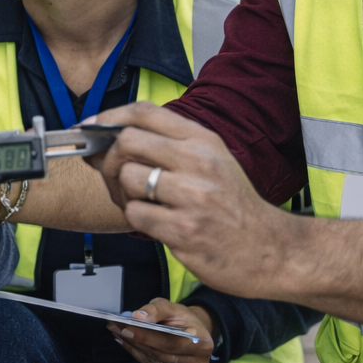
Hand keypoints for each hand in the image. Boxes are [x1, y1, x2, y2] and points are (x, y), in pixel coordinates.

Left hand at [86, 102, 298, 299]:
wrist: (273, 250)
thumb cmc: (235, 207)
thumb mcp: (212, 162)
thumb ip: (166, 147)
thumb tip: (107, 139)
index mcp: (203, 140)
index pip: (144, 112)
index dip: (108, 117)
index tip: (89, 128)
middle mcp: (198, 162)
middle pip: (127, 141)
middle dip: (109, 160)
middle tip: (114, 177)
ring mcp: (192, 196)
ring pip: (128, 178)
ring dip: (122, 194)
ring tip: (140, 204)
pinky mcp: (185, 230)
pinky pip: (136, 214)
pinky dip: (137, 219)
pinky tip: (156, 223)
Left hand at [108, 298, 215, 362]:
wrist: (193, 333)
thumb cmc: (182, 319)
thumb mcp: (172, 307)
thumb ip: (156, 310)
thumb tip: (138, 317)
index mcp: (202, 344)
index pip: (169, 343)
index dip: (145, 336)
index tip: (125, 327)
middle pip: (159, 354)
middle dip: (135, 340)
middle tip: (115, 327)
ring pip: (153, 362)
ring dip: (133, 348)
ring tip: (118, 333)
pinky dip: (137, 356)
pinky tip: (128, 345)